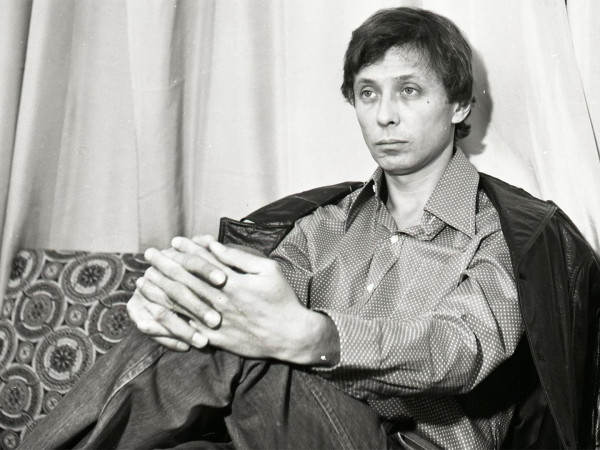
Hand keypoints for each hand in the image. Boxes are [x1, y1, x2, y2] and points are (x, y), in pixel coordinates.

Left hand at [131, 235, 339, 364]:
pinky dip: (168, 321)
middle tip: (150, 255)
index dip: (185, 250)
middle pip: (185, 281)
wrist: (289, 335)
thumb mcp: (268, 270)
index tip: (172, 241)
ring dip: (160, 290)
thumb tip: (214, 245)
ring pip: (181, 304)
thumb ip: (239, 258)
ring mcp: (216, 322)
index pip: (202, 262)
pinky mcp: (214, 339)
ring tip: (145, 279)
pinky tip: (153, 312)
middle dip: (165, 266)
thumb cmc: (281, 299)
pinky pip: (185, 330)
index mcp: (233, 283)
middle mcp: (220, 302)